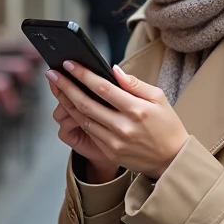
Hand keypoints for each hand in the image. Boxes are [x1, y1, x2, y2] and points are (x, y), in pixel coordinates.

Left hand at [46, 61, 189, 178]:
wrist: (171, 160)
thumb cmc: (167, 125)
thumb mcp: (159, 99)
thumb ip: (135, 83)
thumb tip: (113, 69)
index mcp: (137, 110)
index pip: (103, 88)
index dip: (83, 75)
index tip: (69, 64)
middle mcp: (123, 126)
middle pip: (86, 103)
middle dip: (65, 86)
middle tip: (52, 73)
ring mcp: (114, 141)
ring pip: (82, 118)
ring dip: (65, 101)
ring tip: (56, 86)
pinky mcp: (109, 150)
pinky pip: (88, 130)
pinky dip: (76, 116)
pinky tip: (68, 104)